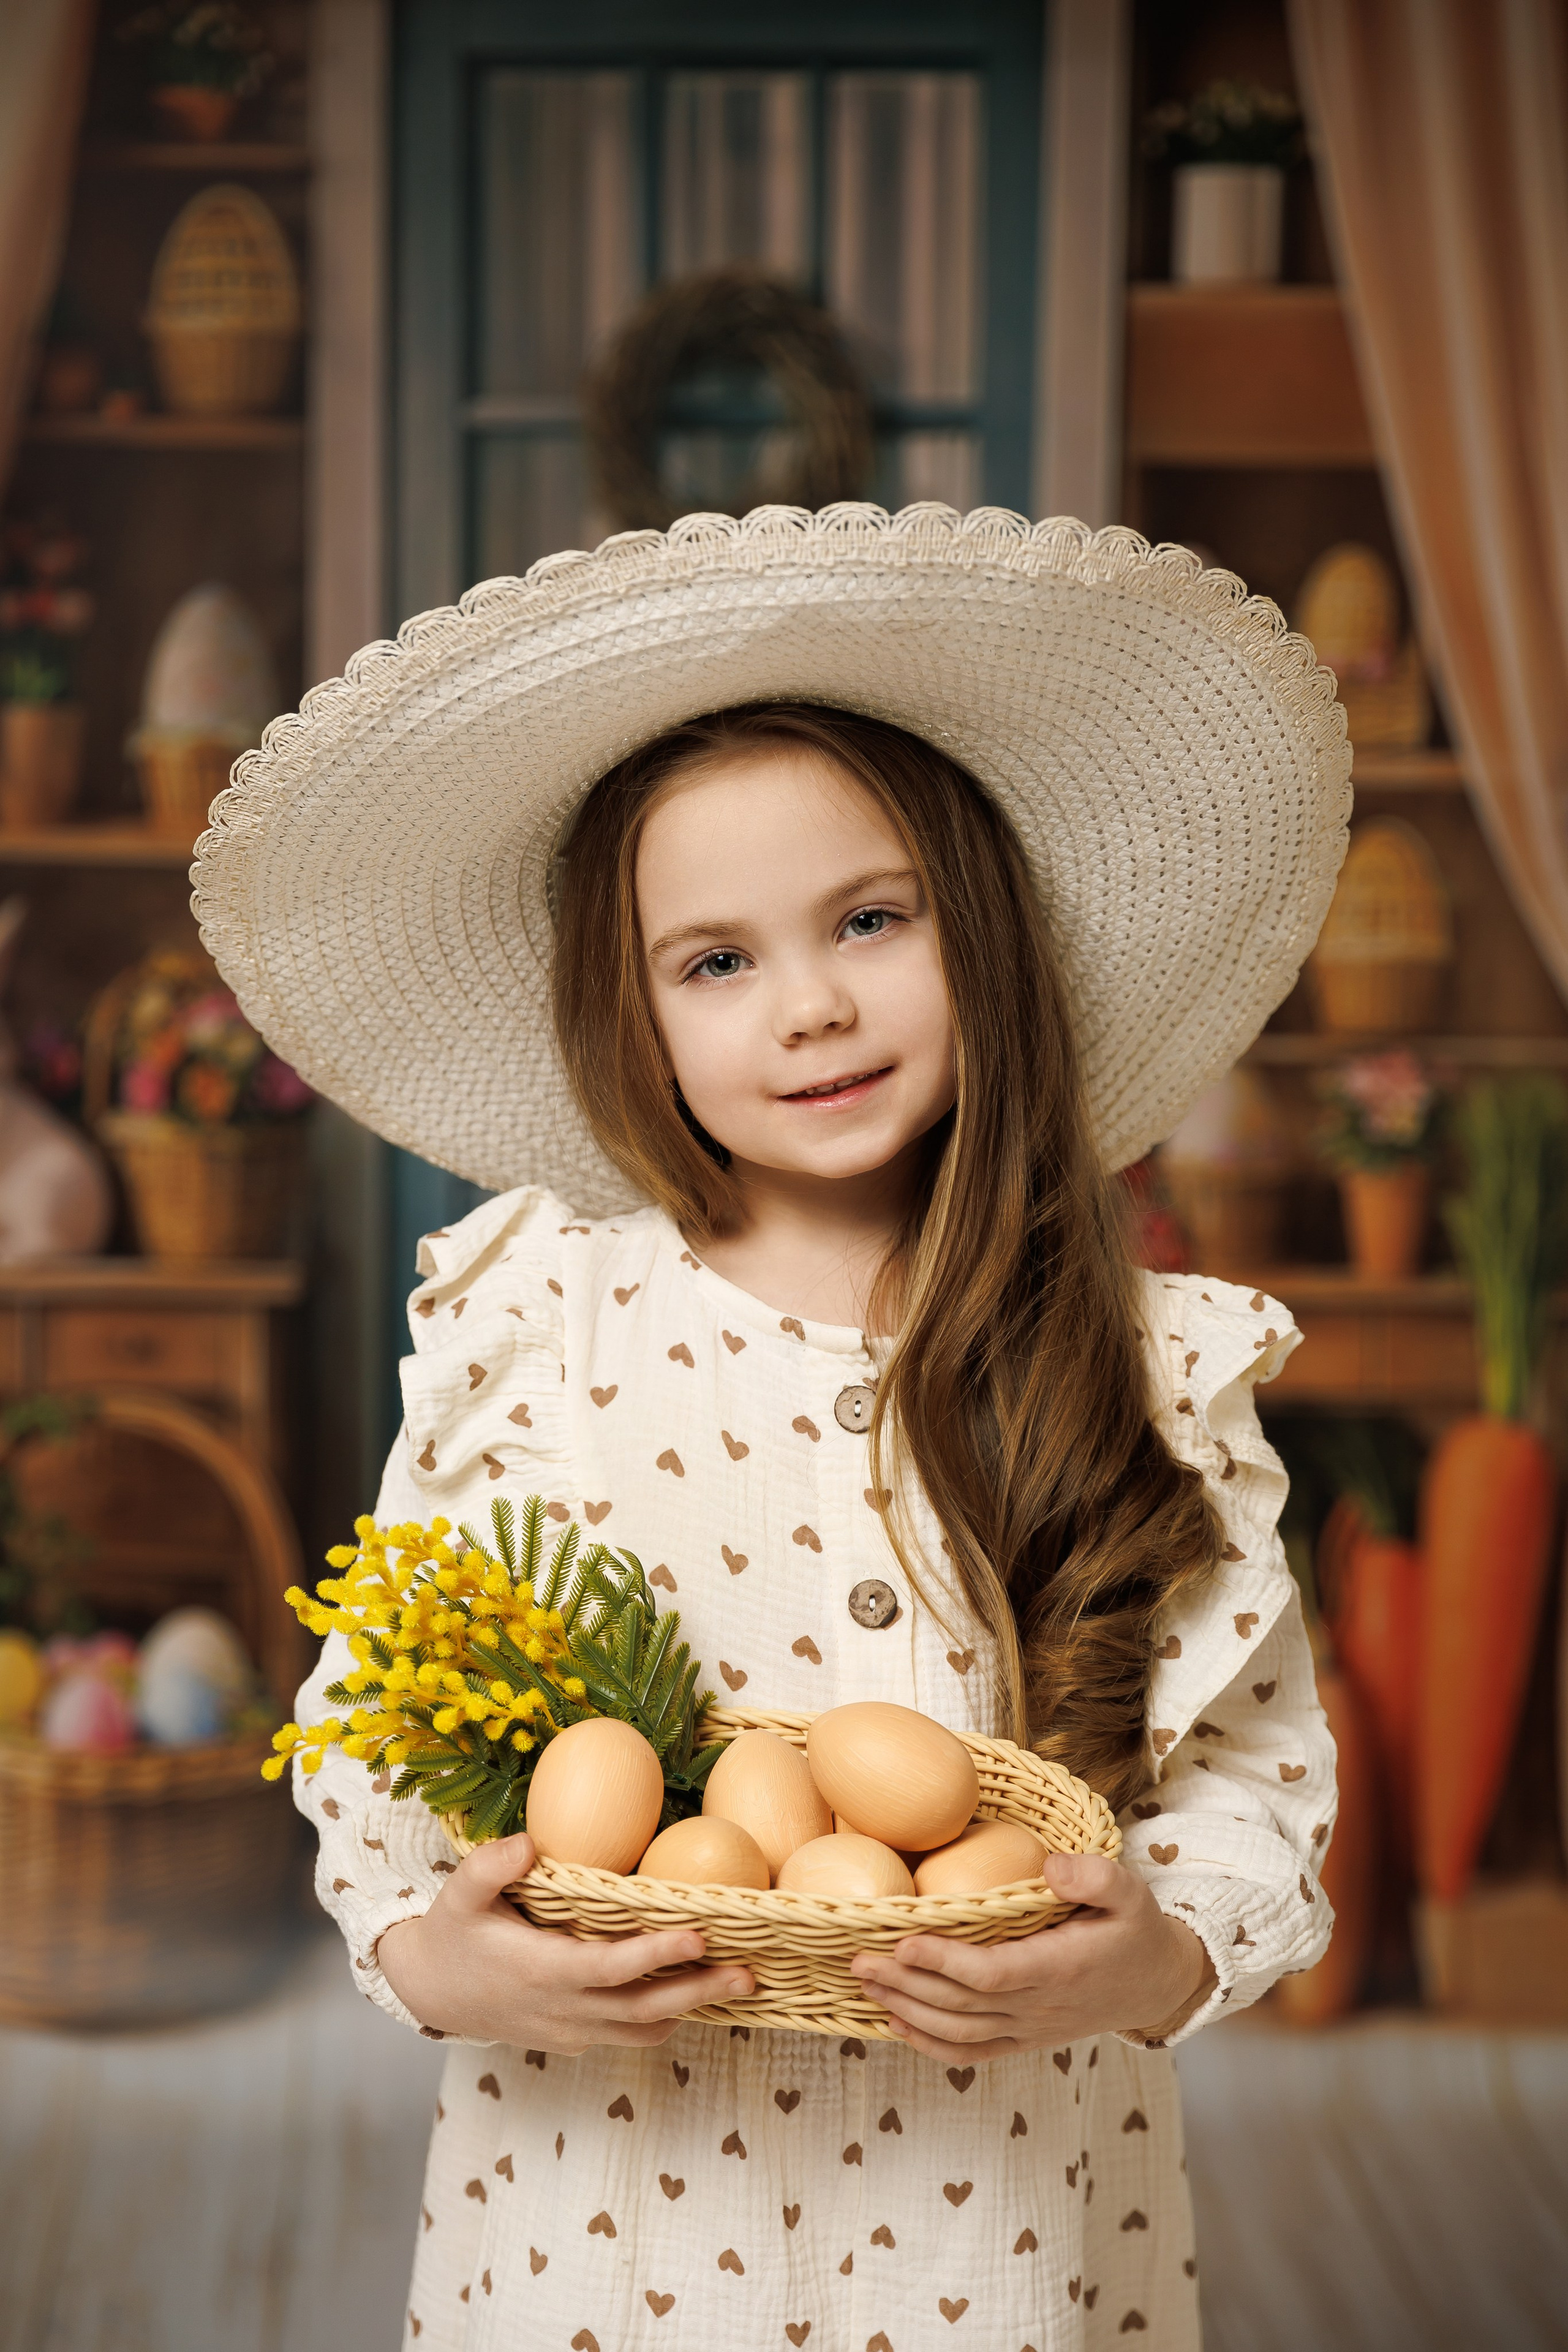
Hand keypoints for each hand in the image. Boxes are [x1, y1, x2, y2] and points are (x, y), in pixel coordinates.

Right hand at [377, 1831, 754, 2052]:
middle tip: (749, 1972)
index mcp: (541, 1971)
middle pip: (643, 2009)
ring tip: (738, 1982)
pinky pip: (627, 2034)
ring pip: (642, 2030)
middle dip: (699, 1991)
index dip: (657, 1956)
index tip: (700, 1936)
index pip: (610, 1968)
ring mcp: (571, 2030)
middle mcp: (563, 2009)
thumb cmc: (452, 1931)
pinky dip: (663, 2017)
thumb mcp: (459, 1892)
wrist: (430, 1989)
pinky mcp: (574, 2037)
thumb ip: (491, 1866)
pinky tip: (694, 1991)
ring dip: (692, 2009)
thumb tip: (531, 1842)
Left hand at [849, 1852, 1214, 2063]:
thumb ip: (1094, 1876)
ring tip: (864, 1981)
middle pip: (961, 2005)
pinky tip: (894, 2023)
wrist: (1156, 1985)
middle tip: (858, 1958)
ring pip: (958, 2031)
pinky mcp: (1023, 2039)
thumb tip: (1050, 1865)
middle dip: (905, 1985)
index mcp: (1060, 1968)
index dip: (945, 1963)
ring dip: (906, 2010)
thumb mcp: (1130, 1892)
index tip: (904, 1941)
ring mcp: (1028, 2028)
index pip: (992, 1974)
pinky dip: (929, 2044)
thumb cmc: (1136, 1930)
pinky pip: (971, 2052)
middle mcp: (1038, 2006)